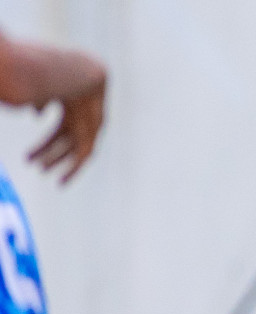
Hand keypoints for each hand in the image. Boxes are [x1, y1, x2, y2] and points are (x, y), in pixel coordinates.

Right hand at [28, 62, 104, 182]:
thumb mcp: (40, 87)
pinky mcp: (98, 127)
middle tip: (37, 168)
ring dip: (60, 160)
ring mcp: (92, 118)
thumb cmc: (48, 67)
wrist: (75, 67)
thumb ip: (40, 100)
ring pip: (77, 146)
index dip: (46, 146)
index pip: (60, 131)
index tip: (30, 159)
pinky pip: (87, 151)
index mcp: (69, 100)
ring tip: (42, 171)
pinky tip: (63, 177)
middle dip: (51, 154)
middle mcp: (83, 111)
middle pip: (68, 139)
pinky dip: (75, 166)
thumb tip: (37, 114)